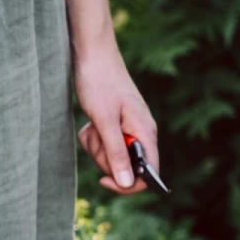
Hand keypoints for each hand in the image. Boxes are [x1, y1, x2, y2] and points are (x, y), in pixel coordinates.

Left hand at [73, 38, 159, 194]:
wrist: (92, 56)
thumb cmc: (99, 83)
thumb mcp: (104, 121)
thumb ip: (116, 152)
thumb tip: (127, 183)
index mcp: (145, 132)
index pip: (149, 173)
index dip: (128, 184)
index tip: (105, 179)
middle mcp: (141, 133)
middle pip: (125, 167)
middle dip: (105, 158)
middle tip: (96, 135)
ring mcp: (128, 129)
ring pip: (111, 156)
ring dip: (96, 146)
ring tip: (92, 125)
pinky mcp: (116, 125)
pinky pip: (104, 144)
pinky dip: (93, 138)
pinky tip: (90, 123)